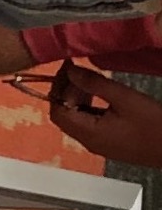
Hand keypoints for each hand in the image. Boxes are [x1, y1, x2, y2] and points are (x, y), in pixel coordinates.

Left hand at [47, 63, 161, 167]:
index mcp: (87, 132)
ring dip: (74, 98)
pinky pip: (86, 123)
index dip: (57, 88)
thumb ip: (95, 84)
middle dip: (63, 92)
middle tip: (73, 69)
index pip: (57, 111)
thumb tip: (71, 72)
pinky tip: (94, 92)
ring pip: (74, 119)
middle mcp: (85, 141)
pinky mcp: (104, 142)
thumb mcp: (124, 98)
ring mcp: (95, 143)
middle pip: (63, 116)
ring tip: (84, 77)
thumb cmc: (152, 123)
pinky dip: (85, 106)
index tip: (66, 66)